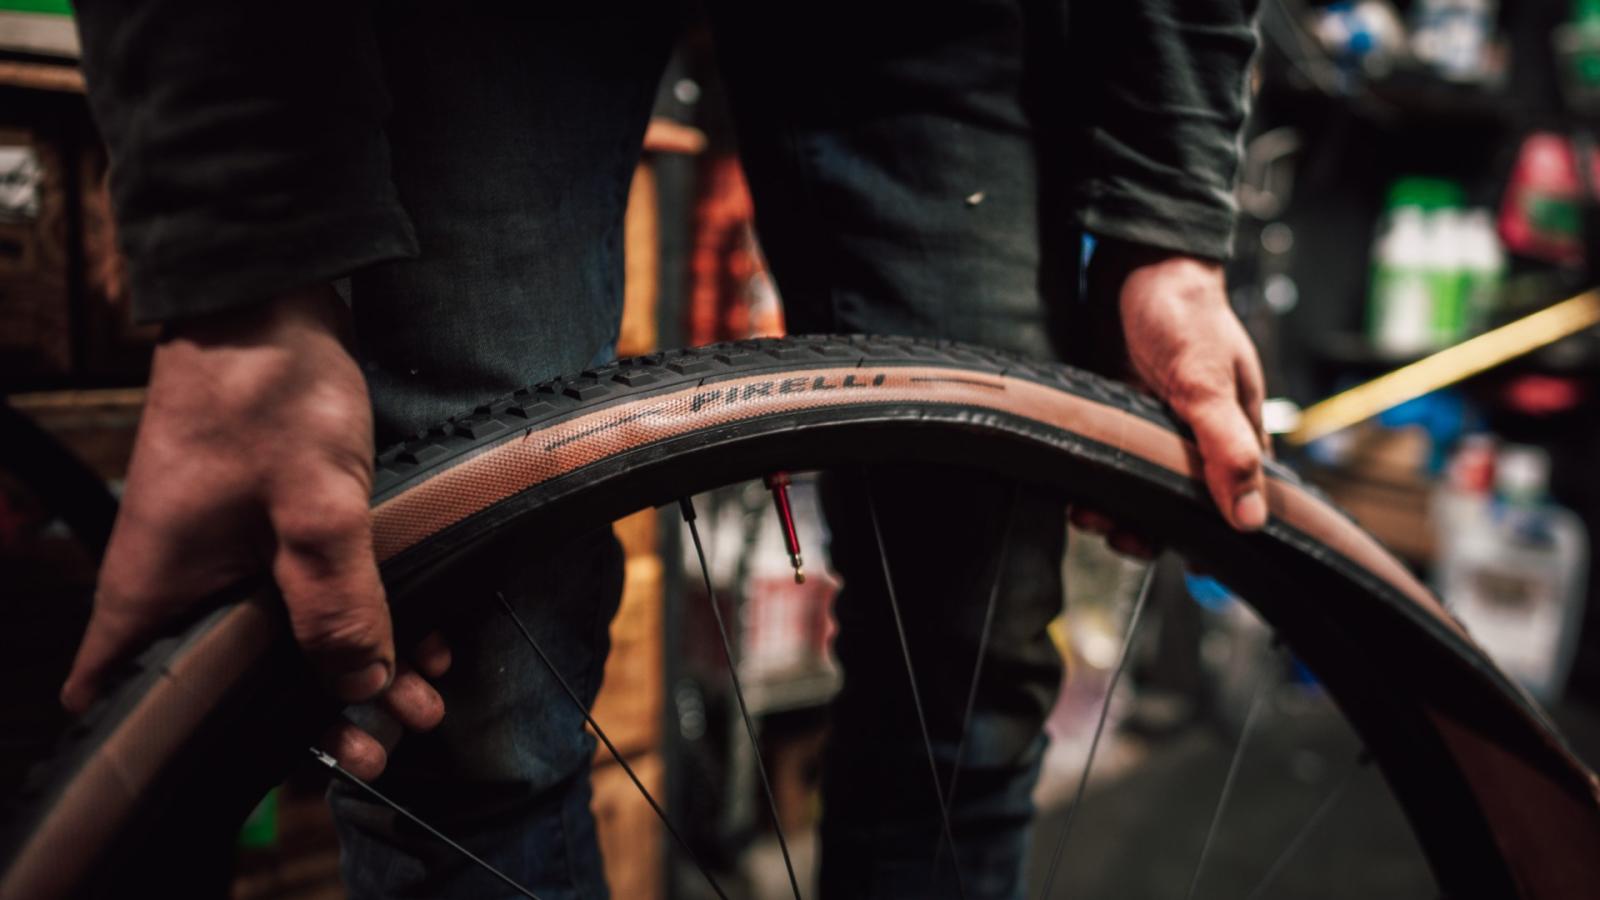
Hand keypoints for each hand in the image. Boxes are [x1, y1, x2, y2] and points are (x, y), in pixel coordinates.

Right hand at [60, 286, 444, 775]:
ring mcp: (229, 547)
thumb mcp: (316, 502)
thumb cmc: (267, 388)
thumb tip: (358, 684)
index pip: (125, 687)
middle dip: (317, 712)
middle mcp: (185, 575)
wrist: (273, 293)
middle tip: (386, 744)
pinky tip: (425, 635)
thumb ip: (338, 598)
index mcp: (157, 584)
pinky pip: (315, 588)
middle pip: (240, 675)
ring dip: (358, 666)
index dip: (177, 734)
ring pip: (290, 633)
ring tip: (425, 698)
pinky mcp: (273, 520)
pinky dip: (364, 615)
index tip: (251, 757)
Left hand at [1072, 245, 1268, 551]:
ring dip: (1111, 508)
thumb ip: (1228, 450)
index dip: (1204, 534)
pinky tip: (1070, 486)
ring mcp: (1155, 429)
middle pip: (1176, 506)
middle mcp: (1197, 438)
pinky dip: (1091, 477)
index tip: (1172, 553)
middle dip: (1144, 527)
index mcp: (1237, 435)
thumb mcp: (1208, 385)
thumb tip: (1252, 520)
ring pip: (1137, 488)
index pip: (1231, 505)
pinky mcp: (1117, 417)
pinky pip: (1107, 460)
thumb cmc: (1186, 315)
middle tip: (1112, 531)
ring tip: (1084, 512)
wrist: (1135, 263)